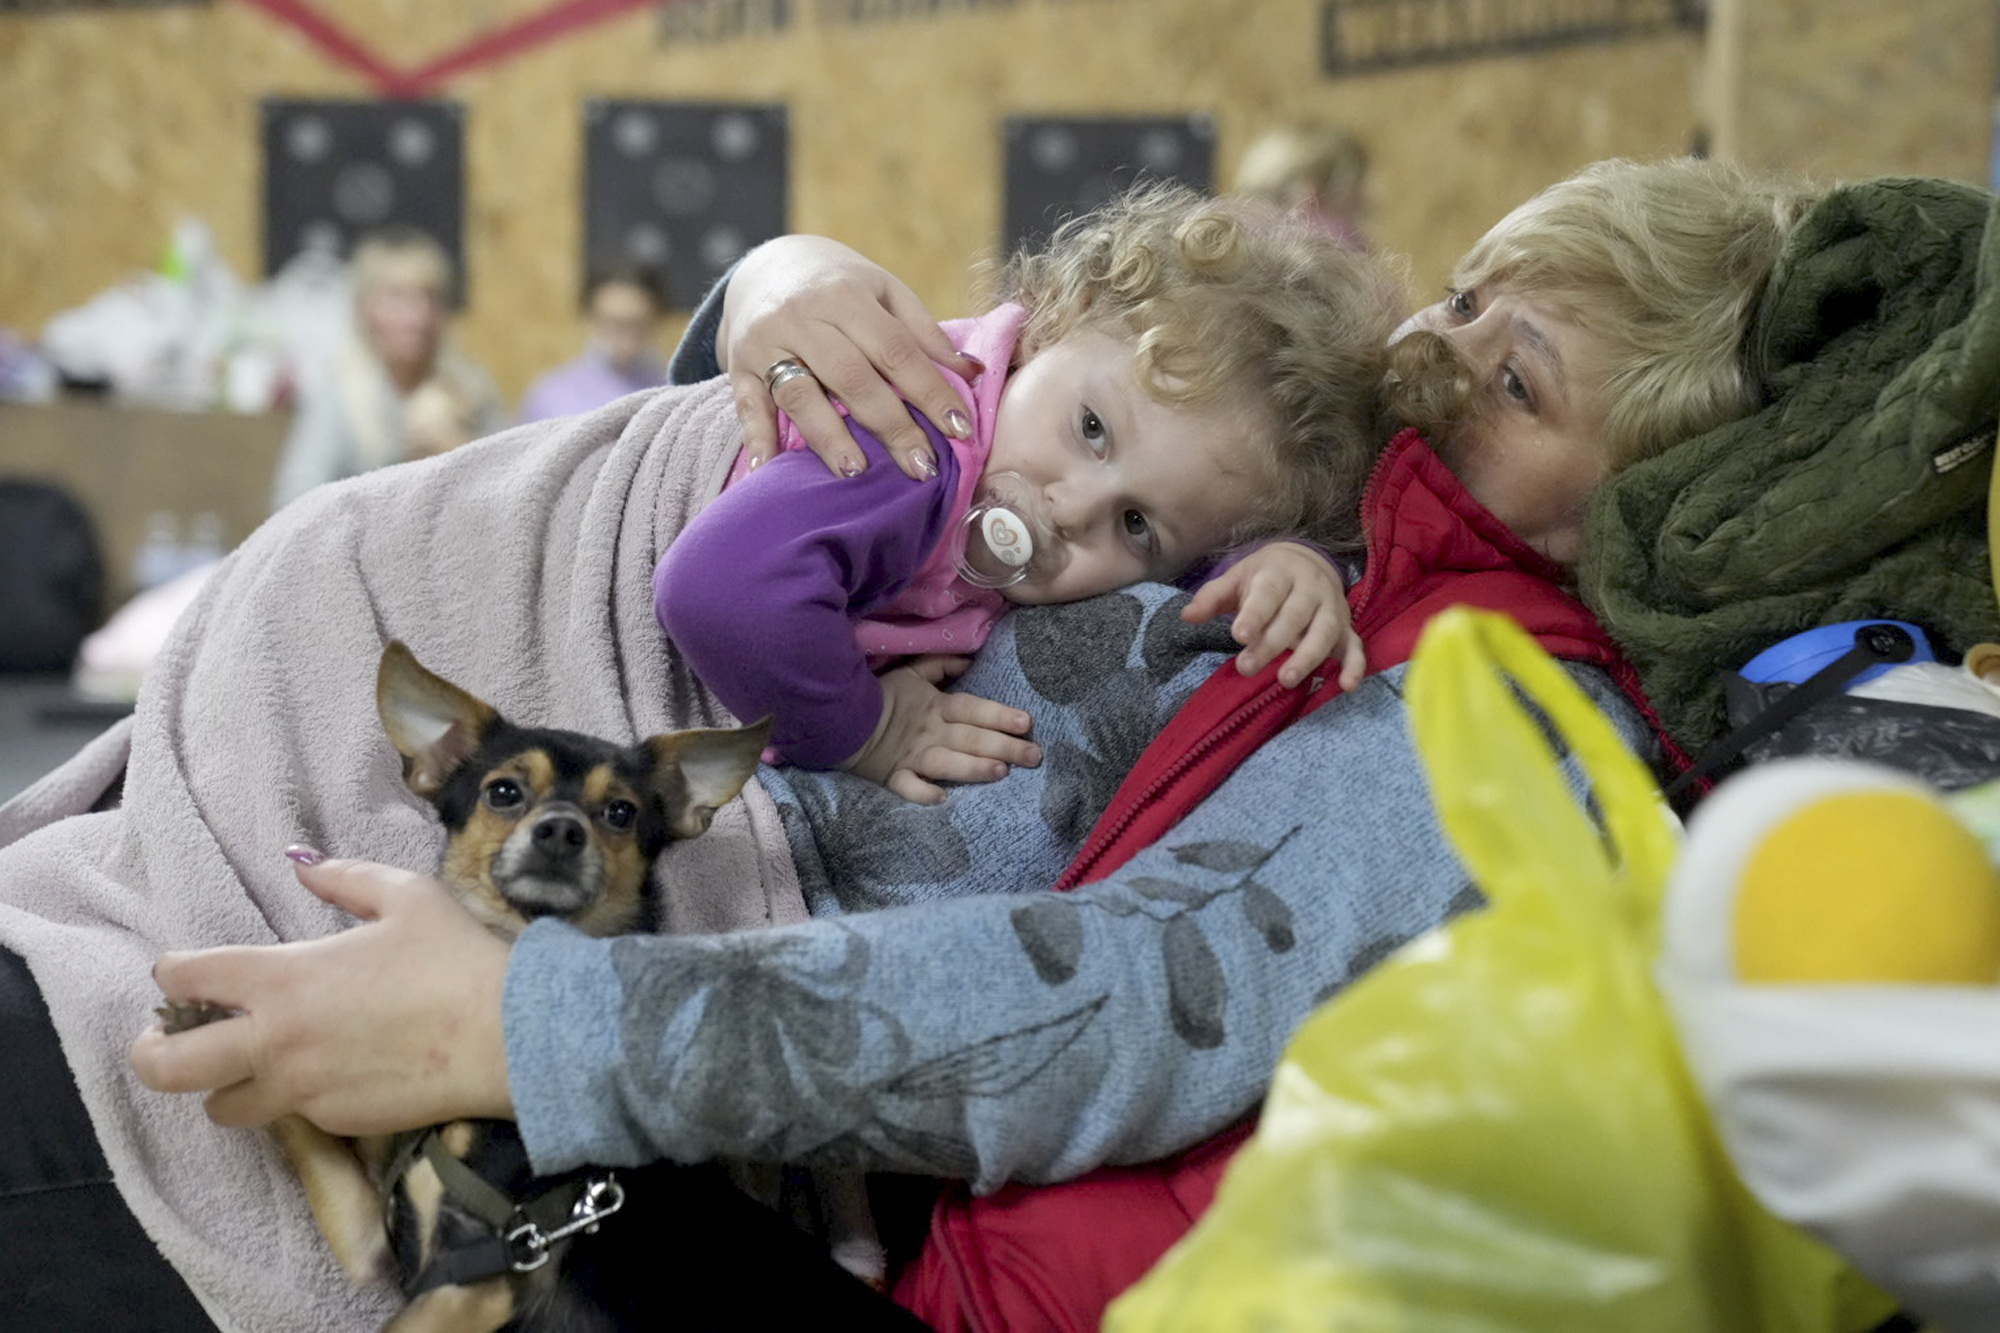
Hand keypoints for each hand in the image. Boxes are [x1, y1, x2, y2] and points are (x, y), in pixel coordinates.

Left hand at [129, 854, 512, 1134]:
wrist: (509, 1036)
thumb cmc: (457, 958)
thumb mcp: (407, 897)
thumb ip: (343, 877)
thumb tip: (301, 862)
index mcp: (283, 978)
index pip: (186, 978)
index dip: (173, 972)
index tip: (184, 972)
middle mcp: (275, 1041)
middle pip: (167, 1067)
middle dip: (152, 1052)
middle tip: (166, 1040)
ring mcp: (301, 1090)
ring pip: (219, 1108)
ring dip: (222, 1086)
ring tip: (248, 1067)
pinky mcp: (334, 1123)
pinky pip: (289, 1117)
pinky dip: (291, 1098)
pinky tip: (327, 1074)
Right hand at [719, 236, 981, 480]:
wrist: (765, 268)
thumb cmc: (839, 287)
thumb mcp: (883, 292)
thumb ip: (924, 332)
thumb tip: (973, 373)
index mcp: (845, 295)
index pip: (895, 349)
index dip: (929, 390)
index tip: (960, 430)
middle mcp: (803, 317)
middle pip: (852, 377)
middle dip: (890, 426)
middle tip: (922, 467)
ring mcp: (766, 343)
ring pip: (800, 394)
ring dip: (828, 436)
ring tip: (856, 473)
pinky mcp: (738, 367)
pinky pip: (748, 407)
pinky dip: (758, 439)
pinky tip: (772, 469)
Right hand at [841, 656, 1041, 803]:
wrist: (839, 715)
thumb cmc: (882, 696)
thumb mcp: (912, 674)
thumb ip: (942, 665)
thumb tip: (971, 658)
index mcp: (936, 706)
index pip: (972, 708)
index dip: (998, 714)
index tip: (1027, 722)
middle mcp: (930, 732)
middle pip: (970, 738)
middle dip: (1003, 746)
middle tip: (1034, 756)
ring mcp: (911, 755)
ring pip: (946, 762)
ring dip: (972, 767)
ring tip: (1000, 772)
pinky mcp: (892, 775)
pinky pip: (906, 786)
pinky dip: (920, 792)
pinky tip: (941, 799)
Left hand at [1182, 541, 1364, 690]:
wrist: (1306, 563)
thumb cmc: (1264, 578)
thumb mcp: (1236, 579)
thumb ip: (1212, 598)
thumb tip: (1187, 616)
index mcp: (1280, 573)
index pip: (1268, 593)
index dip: (1255, 614)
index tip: (1239, 634)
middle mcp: (1310, 589)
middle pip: (1294, 617)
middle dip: (1271, 643)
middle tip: (1246, 668)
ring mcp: (1332, 609)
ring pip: (1324, 632)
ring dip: (1308, 657)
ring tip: (1286, 680)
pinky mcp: (1346, 629)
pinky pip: (1355, 647)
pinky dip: (1354, 666)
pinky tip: (1346, 687)